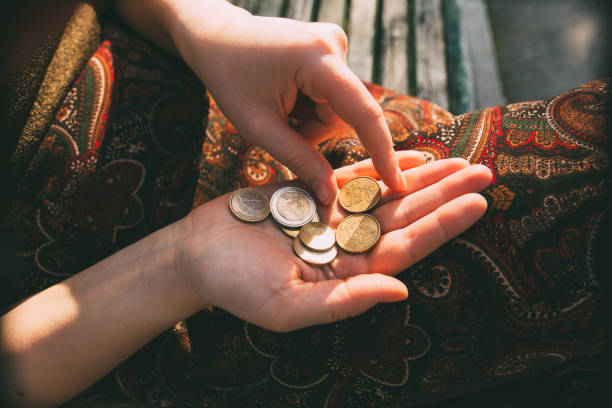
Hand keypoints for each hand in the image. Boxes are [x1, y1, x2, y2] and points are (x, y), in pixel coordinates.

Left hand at [166, 1, 405, 203]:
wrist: (216, 37)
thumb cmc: (229, 78)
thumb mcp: (258, 126)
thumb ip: (298, 159)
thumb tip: (331, 195)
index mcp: (316, 58)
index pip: (362, 112)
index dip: (382, 151)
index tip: (397, 182)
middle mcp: (334, 44)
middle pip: (343, 116)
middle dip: (314, 132)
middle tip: (280, 123)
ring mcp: (334, 43)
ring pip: (337, 108)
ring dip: (310, 120)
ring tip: (279, 104)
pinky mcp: (331, 48)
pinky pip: (332, 95)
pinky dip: (311, 106)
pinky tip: (287, 93)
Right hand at [175, 151, 491, 330]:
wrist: (197, 254)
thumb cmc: (235, 286)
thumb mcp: (286, 306)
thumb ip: (343, 303)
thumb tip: (400, 293)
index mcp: (348, 275)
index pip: (405, 249)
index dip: (442, 227)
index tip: (477, 204)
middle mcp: (348, 246)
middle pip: (407, 218)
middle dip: (445, 196)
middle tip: (485, 173)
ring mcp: (333, 219)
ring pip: (388, 196)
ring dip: (424, 179)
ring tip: (461, 161)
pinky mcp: (315, 196)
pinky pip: (357, 180)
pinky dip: (383, 168)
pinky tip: (412, 157)